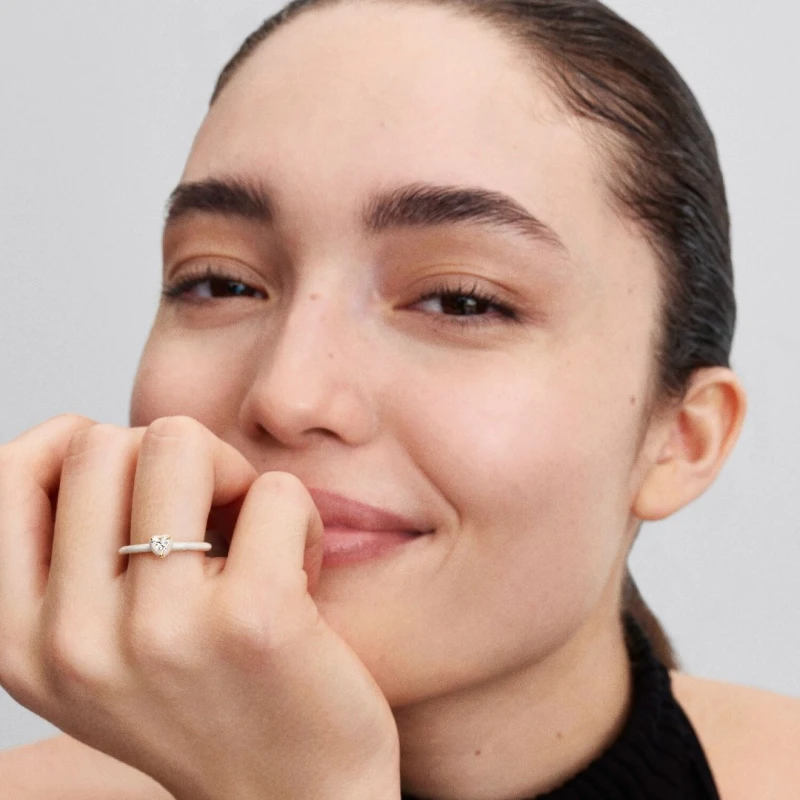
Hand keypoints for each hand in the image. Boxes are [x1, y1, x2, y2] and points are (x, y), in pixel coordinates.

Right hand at [0, 414, 400, 799]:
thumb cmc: (203, 703)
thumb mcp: (98, 649)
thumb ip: (68, 560)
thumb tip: (87, 435)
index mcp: (20, 640)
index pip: (7, 476)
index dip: (76, 444)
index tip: (137, 478)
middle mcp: (72, 639)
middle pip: (105, 444)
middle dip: (173, 459)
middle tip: (212, 515)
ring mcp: (160, 631)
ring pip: (180, 444)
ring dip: (232, 474)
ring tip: (250, 536)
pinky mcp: (253, 620)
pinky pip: (274, 490)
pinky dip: (297, 515)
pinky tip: (300, 570)